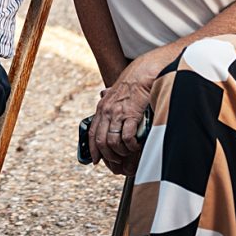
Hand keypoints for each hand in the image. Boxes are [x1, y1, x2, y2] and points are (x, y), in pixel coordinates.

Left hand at [89, 53, 161, 174]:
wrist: (143, 73)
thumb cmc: (132, 82)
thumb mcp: (114, 91)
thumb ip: (109, 97)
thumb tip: (102, 94)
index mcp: (102, 108)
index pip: (92, 134)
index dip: (93, 150)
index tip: (97, 160)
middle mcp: (106, 112)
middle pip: (101, 142)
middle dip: (109, 156)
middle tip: (117, 162)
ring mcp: (117, 114)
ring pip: (112, 143)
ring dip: (121, 152)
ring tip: (129, 153)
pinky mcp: (130, 115)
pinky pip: (126, 138)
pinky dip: (131, 146)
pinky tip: (136, 146)